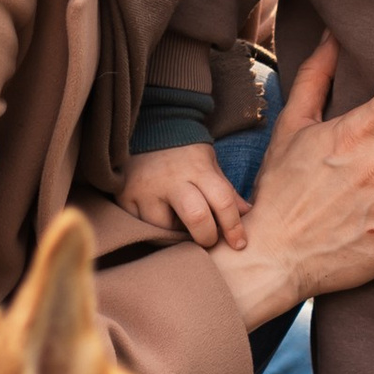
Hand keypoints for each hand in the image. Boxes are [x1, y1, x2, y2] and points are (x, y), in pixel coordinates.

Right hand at [125, 139, 247, 252]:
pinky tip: (161, 222)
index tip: (239, 243)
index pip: (222, 201)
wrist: (150, 130)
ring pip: (164, 229)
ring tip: (179, 225)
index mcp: (198, 169)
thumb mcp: (210, 164)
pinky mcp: (125, 197)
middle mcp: (171, 179)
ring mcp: (145, 189)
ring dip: (176, 236)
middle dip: (207, 237)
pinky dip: (155, 232)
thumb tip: (248, 213)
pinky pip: (142, 228)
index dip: (233, 227)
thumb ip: (226, 190)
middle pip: (196, 217)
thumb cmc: (186, 153)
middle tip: (208, 239)